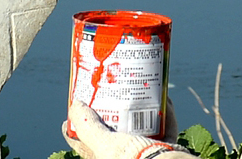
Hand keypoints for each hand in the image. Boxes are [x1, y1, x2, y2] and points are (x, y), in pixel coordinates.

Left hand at [63, 102, 191, 158]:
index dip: (79, 122)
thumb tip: (75, 105)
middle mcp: (123, 156)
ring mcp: (145, 152)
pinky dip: (166, 113)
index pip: (85, 142)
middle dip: (117, 109)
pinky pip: (166, 127)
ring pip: (144, 126)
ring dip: (145, 107)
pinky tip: (165, 98)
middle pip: (117, 129)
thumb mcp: (102, 143)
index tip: (79, 103)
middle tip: (114, 90)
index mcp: (105, 158)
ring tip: (142, 89)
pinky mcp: (165, 147)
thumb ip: (87, 126)